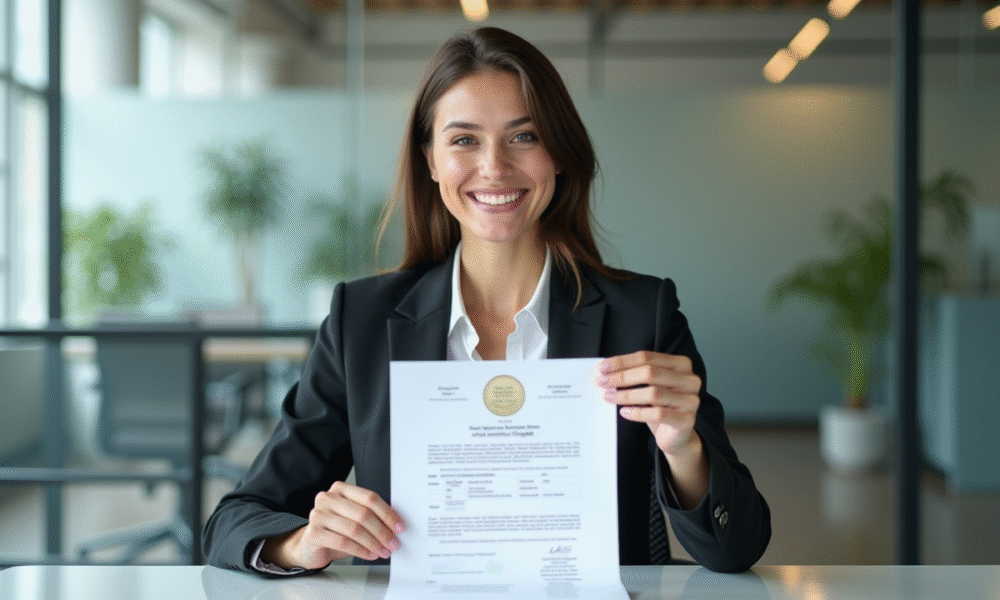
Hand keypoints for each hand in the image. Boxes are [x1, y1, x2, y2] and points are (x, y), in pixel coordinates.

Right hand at [261, 481, 405, 569]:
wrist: (311, 546)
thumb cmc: (336, 531)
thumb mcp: (355, 519)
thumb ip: (372, 516)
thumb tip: (396, 524)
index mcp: (341, 489)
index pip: (370, 498)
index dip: (388, 513)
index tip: (399, 527)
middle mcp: (328, 498)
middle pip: (363, 514)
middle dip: (382, 531)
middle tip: (393, 543)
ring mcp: (318, 514)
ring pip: (354, 529)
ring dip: (373, 543)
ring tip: (383, 551)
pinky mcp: (313, 533)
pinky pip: (343, 542)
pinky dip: (360, 551)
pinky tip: (369, 555)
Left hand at [597, 351, 708, 507]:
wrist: (677, 436)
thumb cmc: (661, 406)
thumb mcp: (650, 386)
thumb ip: (635, 374)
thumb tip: (606, 369)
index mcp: (681, 364)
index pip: (647, 357)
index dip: (623, 362)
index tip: (602, 368)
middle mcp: (690, 380)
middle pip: (651, 373)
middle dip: (622, 377)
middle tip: (602, 382)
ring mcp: (691, 400)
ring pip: (653, 393)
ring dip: (626, 395)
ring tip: (608, 397)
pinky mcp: (686, 420)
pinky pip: (658, 414)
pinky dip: (638, 412)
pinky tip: (624, 412)